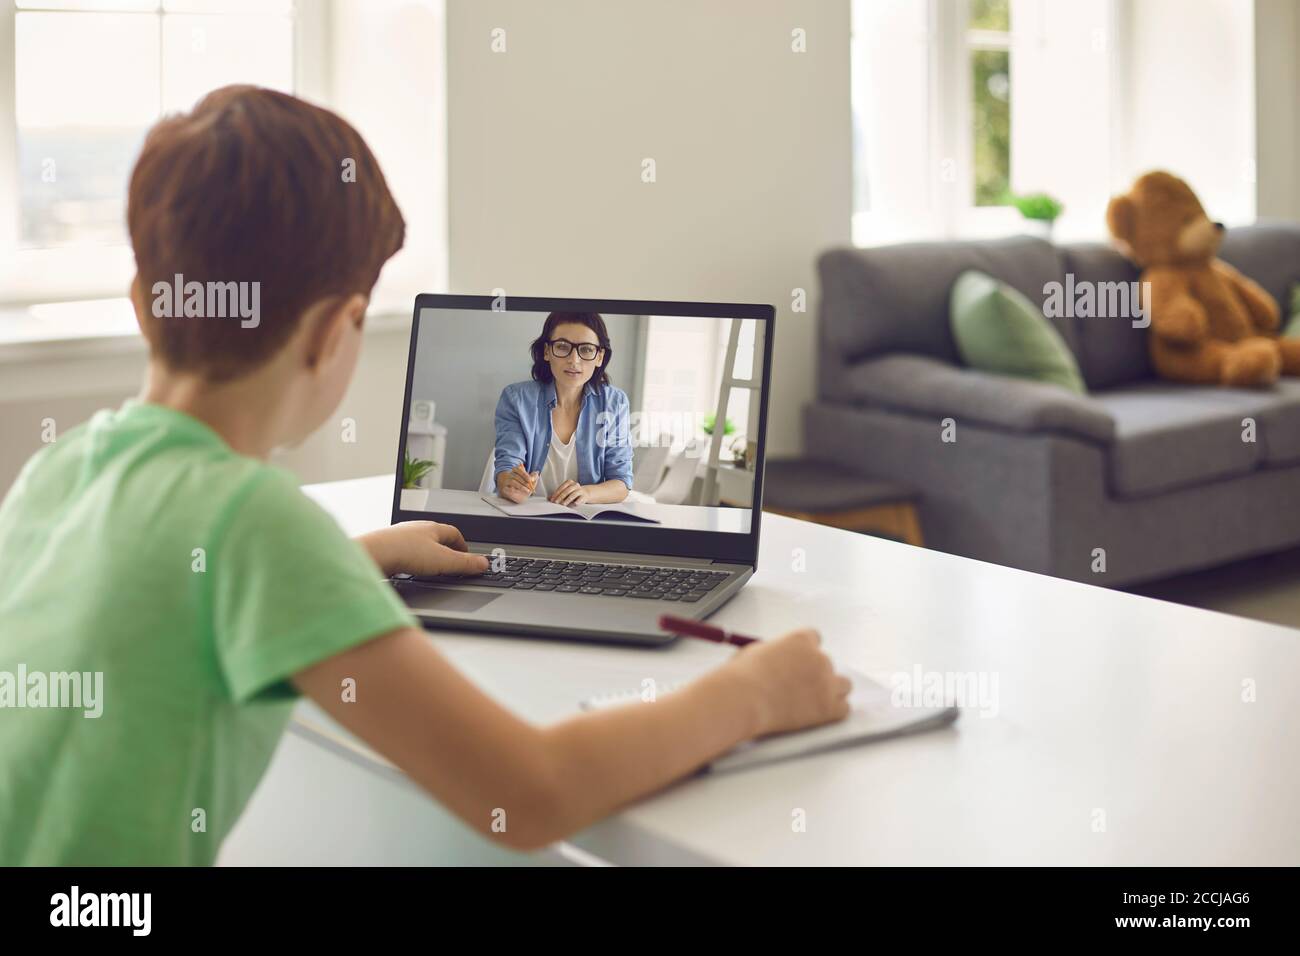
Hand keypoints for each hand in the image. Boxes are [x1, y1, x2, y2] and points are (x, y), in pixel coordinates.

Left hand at [357, 521, 488, 576]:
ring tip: (431, 566)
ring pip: (419, 544)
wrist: (373, 554)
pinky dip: (411, 560)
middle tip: (451, 561)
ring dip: (427, 554)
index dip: (462, 545)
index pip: (454, 533)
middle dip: (445, 549)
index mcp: (432, 528)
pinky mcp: (387, 547)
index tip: (466, 555)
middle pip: (436, 537)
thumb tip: (483, 563)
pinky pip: (404, 552)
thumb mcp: (443, 561)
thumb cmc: (405, 552)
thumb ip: (464, 563)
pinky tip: (409, 570)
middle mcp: (415, 528)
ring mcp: (400, 536)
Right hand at [497, 464, 538, 502]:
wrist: (511, 492)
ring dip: (521, 486)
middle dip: (525, 482)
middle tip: (531, 487)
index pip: (520, 471)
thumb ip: (532, 476)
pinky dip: (514, 490)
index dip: (526, 475)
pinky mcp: (503, 489)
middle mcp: (509, 475)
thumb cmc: (521, 484)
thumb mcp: (528, 480)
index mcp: (515, 470)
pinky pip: (508, 489)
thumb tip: (536, 473)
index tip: (531, 480)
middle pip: (517, 476)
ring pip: (513, 481)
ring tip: (527, 491)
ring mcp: (506, 482)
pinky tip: (519, 492)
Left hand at [548, 480, 589, 506]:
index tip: (552, 499)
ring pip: (573, 494)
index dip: (556, 493)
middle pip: (567, 490)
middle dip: (561, 497)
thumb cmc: (573, 493)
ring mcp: (580, 490)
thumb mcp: (565, 492)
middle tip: (556, 502)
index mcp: (569, 482)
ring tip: (563, 504)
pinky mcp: (584, 496)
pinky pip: (580, 499)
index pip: (562, 487)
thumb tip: (548, 498)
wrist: (585, 493)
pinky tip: (574, 504)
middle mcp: (575, 485)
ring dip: (568, 500)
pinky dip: (577, 502)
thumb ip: (557, 494)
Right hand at [723, 629, 850, 736]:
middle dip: (816, 674)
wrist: (742, 699)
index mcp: (801, 640)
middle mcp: (818, 658)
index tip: (800, 662)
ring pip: (843, 685)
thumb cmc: (742, 676)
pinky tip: (820, 714)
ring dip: (831, 691)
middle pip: (828, 663)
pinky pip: (844, 709)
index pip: (815, 639)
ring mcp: (826, 683)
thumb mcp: (755, 651)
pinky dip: (835, 712)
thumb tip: (777, 659)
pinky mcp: (829, 707)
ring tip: (813, 701)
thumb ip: (774, 652)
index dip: (807, 652)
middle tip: (799, 686)